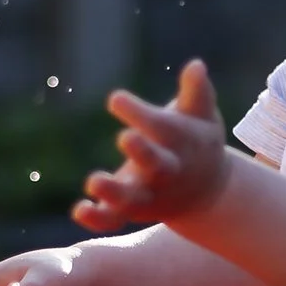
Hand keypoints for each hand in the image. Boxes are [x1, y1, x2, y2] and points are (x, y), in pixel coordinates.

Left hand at [73, 58, 232, 229]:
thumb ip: (197, 92)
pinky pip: (114, 219)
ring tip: (93, 181)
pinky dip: (97, 218)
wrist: (206, 191)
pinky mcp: (132, 210)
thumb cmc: (197, 140)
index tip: (114, 99)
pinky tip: (79, 209)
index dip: (139, 113)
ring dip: (113, 193)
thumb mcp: (202, 115)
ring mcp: (149, 194)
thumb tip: (196, 66)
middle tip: (124, 137)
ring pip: (132, 198)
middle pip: (157, 165)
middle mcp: (166, 171)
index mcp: (181, 143)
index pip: (162, 128)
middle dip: (143, 153)